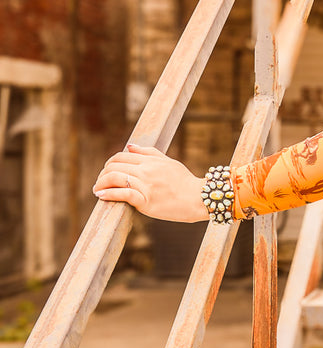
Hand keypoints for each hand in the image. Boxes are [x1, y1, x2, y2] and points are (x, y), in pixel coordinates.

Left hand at [93, 142, 207, 222]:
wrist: (199, 198)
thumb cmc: (185, 182)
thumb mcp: (168, 162)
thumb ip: (148, 153)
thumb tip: (129, 147)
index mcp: (150, 161)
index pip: (121, 157)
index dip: (109, 164)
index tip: (106, 172)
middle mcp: (146, 170)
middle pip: (114, 166)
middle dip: (102, 174)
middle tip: (100, 183)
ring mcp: (146, 185)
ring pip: (115, 178)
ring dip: (101, 184)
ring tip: (97, 190)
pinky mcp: (146, 201)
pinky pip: (122, 194)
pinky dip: (109, 194)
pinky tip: (102, 196)